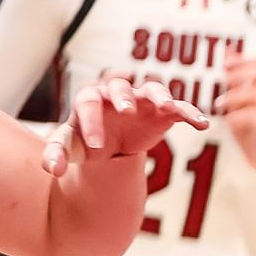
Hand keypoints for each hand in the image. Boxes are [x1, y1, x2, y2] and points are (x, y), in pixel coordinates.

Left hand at [43, 77, 207, 178]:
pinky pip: (179, 107)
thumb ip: (56, 155)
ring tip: (166, 107)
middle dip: (124, 97)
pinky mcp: (162, 112)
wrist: (106, 145)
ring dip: (160, 95)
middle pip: (120, 86)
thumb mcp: (68, 148)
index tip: (96, 146)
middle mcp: (117, 95)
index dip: (92, 122)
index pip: (89, 102)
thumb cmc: (83, 142)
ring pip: (152, 88)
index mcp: (90, 99)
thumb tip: (53, 169)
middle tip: (126, 112)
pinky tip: (202, 124)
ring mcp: (142, 101)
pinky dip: (191, 113)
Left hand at [219, 55, 255, 190]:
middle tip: (222, 79)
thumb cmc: (250, 128)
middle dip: (239, 73)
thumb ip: (235, 82)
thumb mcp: (240, 103)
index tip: (222, 64)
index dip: (240, 61)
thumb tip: (227, 54)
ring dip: (234, 96)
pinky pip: (253, 116)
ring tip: (218, 103)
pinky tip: (227, 120)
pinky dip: (237, 116)